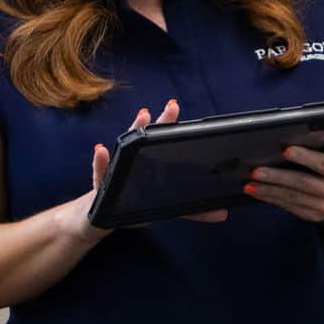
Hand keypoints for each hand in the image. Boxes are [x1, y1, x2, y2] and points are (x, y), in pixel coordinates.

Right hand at [60, 99, 228, 242]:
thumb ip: (193, 211)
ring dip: (133, 132)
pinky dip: (100, 161)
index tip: (176, 106)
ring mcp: (117, 169)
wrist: (103, 217)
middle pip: (147, 137)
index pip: (159, 139)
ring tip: (142, 116)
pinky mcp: (102, 184)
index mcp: (149, 161)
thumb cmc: (134, 203)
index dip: (168, 123)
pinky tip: (102, 150)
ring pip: (125, 148)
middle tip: (172, 106)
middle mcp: (133, 159)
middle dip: (158, 121)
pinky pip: (101, 172)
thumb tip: (222, 214)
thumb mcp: (165, 205)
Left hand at [247, 145, 323, 222]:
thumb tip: (304, 132)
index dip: (305, 157)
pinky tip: (258, 193)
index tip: (285, 150)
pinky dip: (272, 199)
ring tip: (249, 184)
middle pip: (304, 183)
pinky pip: (289, 207)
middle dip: (278, 177)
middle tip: (257, 171)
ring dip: (269, 191)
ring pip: (293, 197)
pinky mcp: (314, 217)